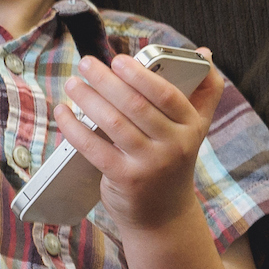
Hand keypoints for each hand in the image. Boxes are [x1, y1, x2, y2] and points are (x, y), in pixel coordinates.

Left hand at [56, 49, 225, 232]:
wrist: (164, 216)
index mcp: (192, 127)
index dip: (141, 74)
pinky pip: (94, 147)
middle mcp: (175, 146)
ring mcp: (150, 165)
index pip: (167, 94)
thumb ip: (202, 92)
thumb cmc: (172, 161)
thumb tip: (205, 53)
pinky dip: (75, 127)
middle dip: (106, 80)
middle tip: (85, 64)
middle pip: (136, 105)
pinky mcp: (126, 180)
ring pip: (113, 123)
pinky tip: (63, 112)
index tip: (118, 59)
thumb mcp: (194, 129)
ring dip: (88, 99)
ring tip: (73, 83)